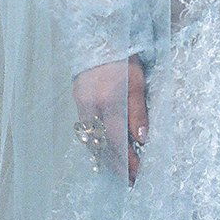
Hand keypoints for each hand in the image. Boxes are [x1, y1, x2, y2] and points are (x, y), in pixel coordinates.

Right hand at [74, 56, 146, 180]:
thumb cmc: (123, 59)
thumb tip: (142, 140)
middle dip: (116, 165)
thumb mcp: (137, 83)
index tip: (137, 174)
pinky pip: (86, 131)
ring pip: (92, 140)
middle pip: (102, 145)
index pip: (118, 139)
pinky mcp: (77, 102)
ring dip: (106, 158)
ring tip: (119, 172)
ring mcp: (81, 105)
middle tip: (129, 180)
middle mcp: (91, 106)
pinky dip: (96, 144)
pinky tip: (105, 152)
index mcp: (108, 101)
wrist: (98, 38)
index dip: (127, 159)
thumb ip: (137, 112)